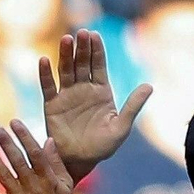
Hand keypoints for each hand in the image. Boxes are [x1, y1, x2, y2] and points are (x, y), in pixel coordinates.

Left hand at [0, 122, 76, 193]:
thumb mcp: (65, 187)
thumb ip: (57, 164)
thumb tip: (49, 141)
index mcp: (49, 181)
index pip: (35, 154)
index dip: (24, 137)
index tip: (14, 122)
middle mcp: (34, 189)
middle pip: (18, 161)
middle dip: (6, 143)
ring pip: (4, 176)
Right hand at [39, 30, 152, 181]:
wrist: (81, 161)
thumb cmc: (103, 146)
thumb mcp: (122, 126)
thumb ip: (133, 105)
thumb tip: (149, 85)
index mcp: (102, 92)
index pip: (98, 66)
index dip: (97, 50)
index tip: (94, 35)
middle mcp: (83, 90)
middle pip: (82, 64)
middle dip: (82, 48)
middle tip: (81, 32)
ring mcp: (67, 96)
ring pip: (65, 70)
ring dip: (65, 55)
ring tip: (66, 39)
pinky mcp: (52, 105)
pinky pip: (48, 86)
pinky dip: (45, 73)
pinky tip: (44, 59)